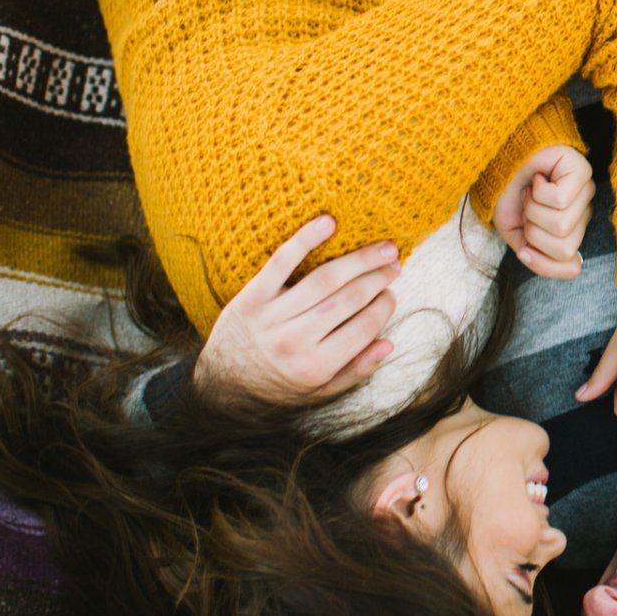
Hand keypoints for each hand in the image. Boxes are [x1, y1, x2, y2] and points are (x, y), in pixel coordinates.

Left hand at [196, 214, 398, 402]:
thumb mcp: (319, 392)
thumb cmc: (278, 387)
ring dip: (358, 259)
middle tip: (395, 262)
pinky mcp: (251, 297)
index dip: (385, 305)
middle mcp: (295, 340)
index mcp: (317, 365)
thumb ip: (356, 370)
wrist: (221, 387)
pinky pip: (281, 262)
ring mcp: (272, 316)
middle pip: (349, 298)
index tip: (392, 292)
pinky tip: (328, 223)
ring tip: (380, 247)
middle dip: (378, 277)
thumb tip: (389, 343)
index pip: (365, 326)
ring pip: (325, 279)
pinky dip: (305, 239)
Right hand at [494, 145, 594, 278]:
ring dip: (534, 209)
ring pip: (562, 225)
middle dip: (534, 232)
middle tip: (527, 210)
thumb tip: (575, 268)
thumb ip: (540, 260)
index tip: (523, 245)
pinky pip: (561, 200)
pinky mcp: (581, 171)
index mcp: (571, 233)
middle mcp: (583, 214)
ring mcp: (586, 192)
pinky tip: (538, 179)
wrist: (497, 165)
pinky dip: (539, 192)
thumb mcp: (517, 236)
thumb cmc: (509, 197)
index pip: (571, 267)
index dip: (542, 261)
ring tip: (531, 193)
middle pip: (565, 248)